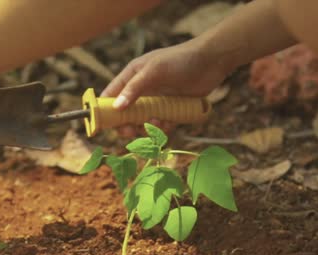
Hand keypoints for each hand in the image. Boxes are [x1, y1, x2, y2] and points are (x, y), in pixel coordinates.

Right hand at [101, 38, 229, 136]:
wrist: (212, 62)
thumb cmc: (180, 60)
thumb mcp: (154, 71)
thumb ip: (134, 89)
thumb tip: (116, 108)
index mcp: (132, 76)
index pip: (110, 96)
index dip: (105, 110)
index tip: (105, 125)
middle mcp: (141, 90)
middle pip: (125, 115)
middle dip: (128, 125)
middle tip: (133, 131)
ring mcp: (156, 101)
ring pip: (143, 123)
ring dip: (148, 127)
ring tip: (160, 121)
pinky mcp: (170, 109)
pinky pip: (161, 125)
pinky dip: (163, 127)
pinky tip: (170, 121)